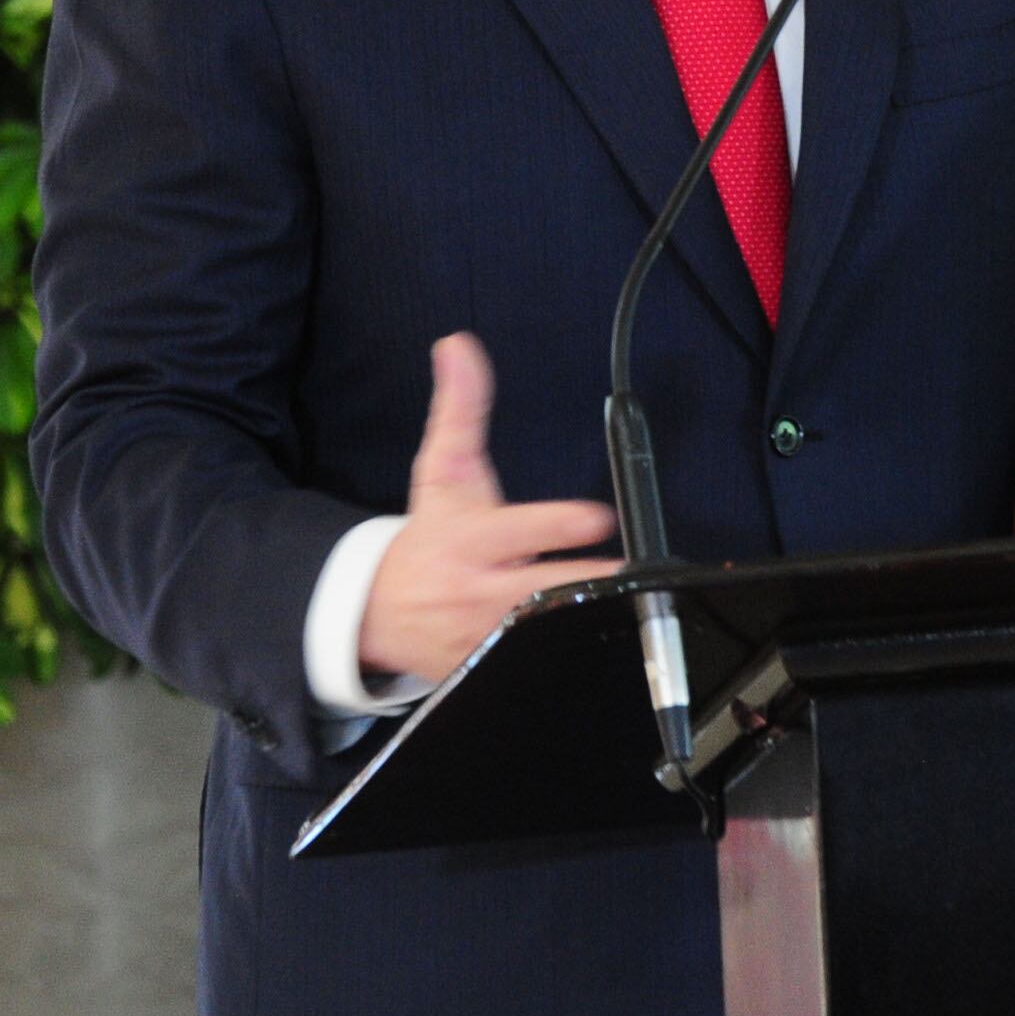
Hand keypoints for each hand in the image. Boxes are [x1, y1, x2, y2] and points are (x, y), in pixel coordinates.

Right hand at [356, 333, 620, 690]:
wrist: (378, 609)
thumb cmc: (429, 534)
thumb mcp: (441, 470)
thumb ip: (461, 408)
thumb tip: (458, 345)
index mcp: (472, 538)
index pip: (520, 530)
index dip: (560, 525)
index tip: (598, 516)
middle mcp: (479, 588)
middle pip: (544, 590)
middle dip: (590, 584)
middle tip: (636, 578)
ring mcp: (485, 635)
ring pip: (544, 635)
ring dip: (586, 625)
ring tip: (635, 613)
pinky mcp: (488, 669)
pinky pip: (532, 669)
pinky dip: (563, 661)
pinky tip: (601, 654)